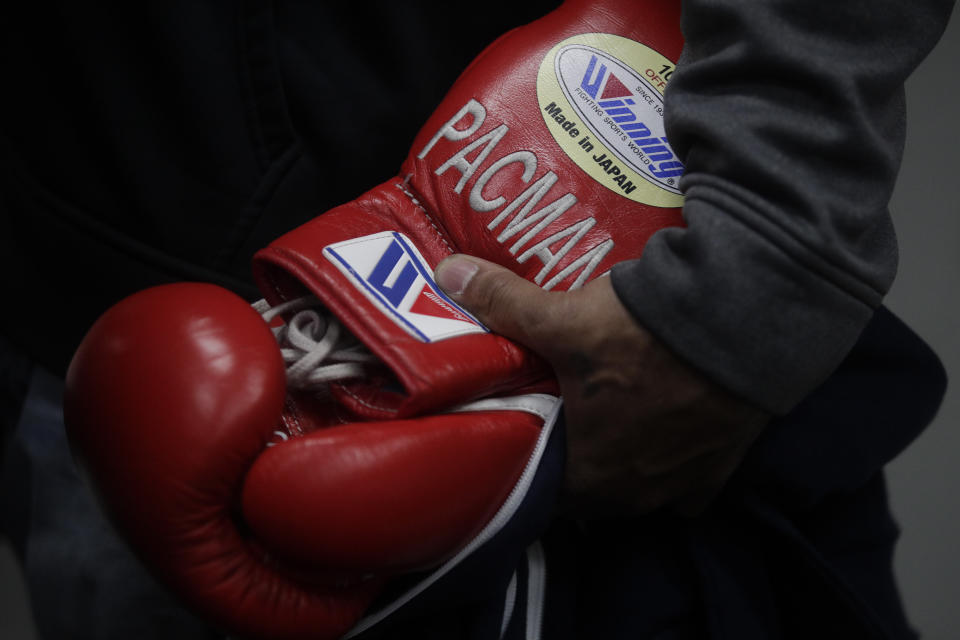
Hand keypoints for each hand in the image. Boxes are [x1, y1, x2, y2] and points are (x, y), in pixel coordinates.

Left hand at [435, 255, 769, 517]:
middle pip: (591, 487)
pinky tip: (666, 439)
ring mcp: (684, 483)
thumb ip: (502, 302)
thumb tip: (446, 272)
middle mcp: (635, 494)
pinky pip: (692, 484)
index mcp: (589, 475)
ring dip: (625, 462)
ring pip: (640, 486)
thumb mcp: (564, 318)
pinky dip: (678, 468)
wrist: (741, 325)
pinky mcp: (725, 464)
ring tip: (611, 423)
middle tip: (564, 419)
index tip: (524, 433)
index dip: (531, 461)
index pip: (543, 488)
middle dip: (576, 460)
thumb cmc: (643, 337)